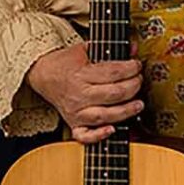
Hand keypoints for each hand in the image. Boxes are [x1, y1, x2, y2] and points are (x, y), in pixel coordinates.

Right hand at [25, 43, 143, 142]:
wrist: (44, 75)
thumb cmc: (67, 62)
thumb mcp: (87, 49)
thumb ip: (111, 49)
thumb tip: (133, 48)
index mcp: (81, 74)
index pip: (113, 73)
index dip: (131, 68)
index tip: (137, 65)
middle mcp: (78, 95)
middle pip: (113, 94)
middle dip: (133, 87)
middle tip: (139, 80)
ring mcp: (75, 112)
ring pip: (104, 116)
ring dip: (125, 111)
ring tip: (139, 105)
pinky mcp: (73, 124)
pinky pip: (84, 136)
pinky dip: (98, 136)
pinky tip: (112, 129)